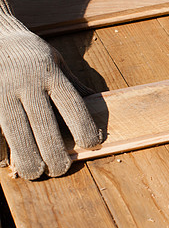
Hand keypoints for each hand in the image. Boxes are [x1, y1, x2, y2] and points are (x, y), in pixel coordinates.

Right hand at [0, 0, 100, 178]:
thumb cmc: (30, 55)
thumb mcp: (57, 62)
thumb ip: (74, 87)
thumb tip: (99, 107)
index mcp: (49, 73)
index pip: (72, 106)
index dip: (84, 129)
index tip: (91, 145)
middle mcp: (26, 83)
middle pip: (45, 126)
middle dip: (55, 154)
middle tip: (60, 169)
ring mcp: (2, 92)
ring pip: (17, 134)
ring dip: (28, 159)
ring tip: (36, 172)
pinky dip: (2, 151)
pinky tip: (10, 160)